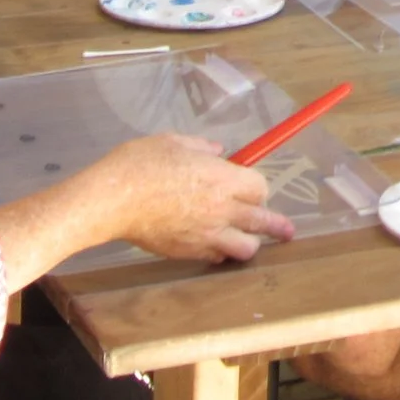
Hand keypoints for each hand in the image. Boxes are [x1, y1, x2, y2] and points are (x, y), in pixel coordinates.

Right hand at [80, 133, 295, 262]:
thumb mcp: (174, 142)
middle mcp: (222, 209)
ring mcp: (206, 234)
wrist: (112, 200)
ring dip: (250, 243)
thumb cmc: (141, 163)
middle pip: (263, 220)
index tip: (252, 185)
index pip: (260, 187)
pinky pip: (216, 257)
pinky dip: (220, 253)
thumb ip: (202, 147)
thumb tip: (218, 151)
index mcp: (223, 178)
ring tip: (252, 242)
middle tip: (288, 231)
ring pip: (245, 248)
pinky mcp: (188, 252)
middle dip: (278, 225)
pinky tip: (216, 247)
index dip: (258, 186)